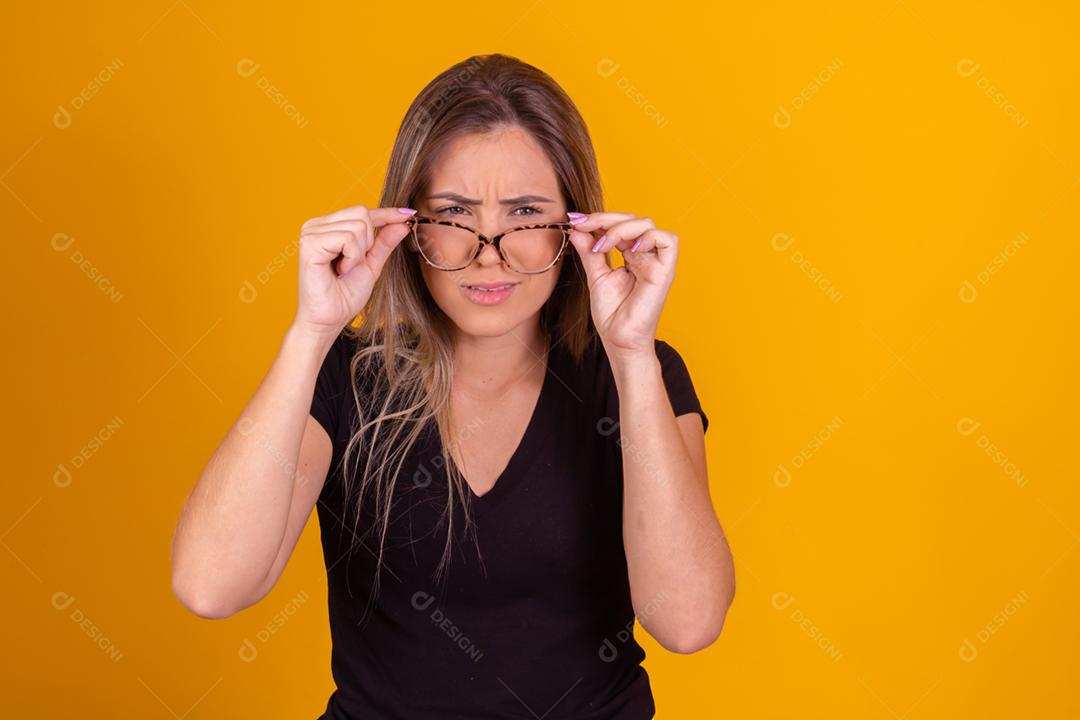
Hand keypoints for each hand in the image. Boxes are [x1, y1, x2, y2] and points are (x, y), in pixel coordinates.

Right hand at [292, 205, 415, 339]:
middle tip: (352, 265)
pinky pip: (348, 238)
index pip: (361, 211)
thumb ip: (384, 242)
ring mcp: (310, 232)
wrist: (329, 320)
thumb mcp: (371, 264)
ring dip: (359, 254)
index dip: (386, 213)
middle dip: (367, 243)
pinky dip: (352, 257)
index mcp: (327, 227)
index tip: (408, 213)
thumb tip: (402, 221)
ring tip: (344, 270)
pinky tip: (340, 270)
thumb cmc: (344, 296)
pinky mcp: (310, 244)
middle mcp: (316, 225)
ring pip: (358, 225)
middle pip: (362, 214)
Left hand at [567, 212, 678, 360]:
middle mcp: (645, 256)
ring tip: (602, 244)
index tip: (576, 221)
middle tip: (583, 225)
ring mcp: (656, 263)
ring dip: (621, 228)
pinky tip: (628, 249)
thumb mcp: (595, 276)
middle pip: (634, 220)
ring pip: (648, 225)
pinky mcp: (664, 273)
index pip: (620, 225)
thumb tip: (577, 229)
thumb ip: (589, 252)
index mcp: (631, 256)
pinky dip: (648, 237)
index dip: (599, 219)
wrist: (618, 341)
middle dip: (606, 218)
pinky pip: (667, 241)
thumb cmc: (612, 314)